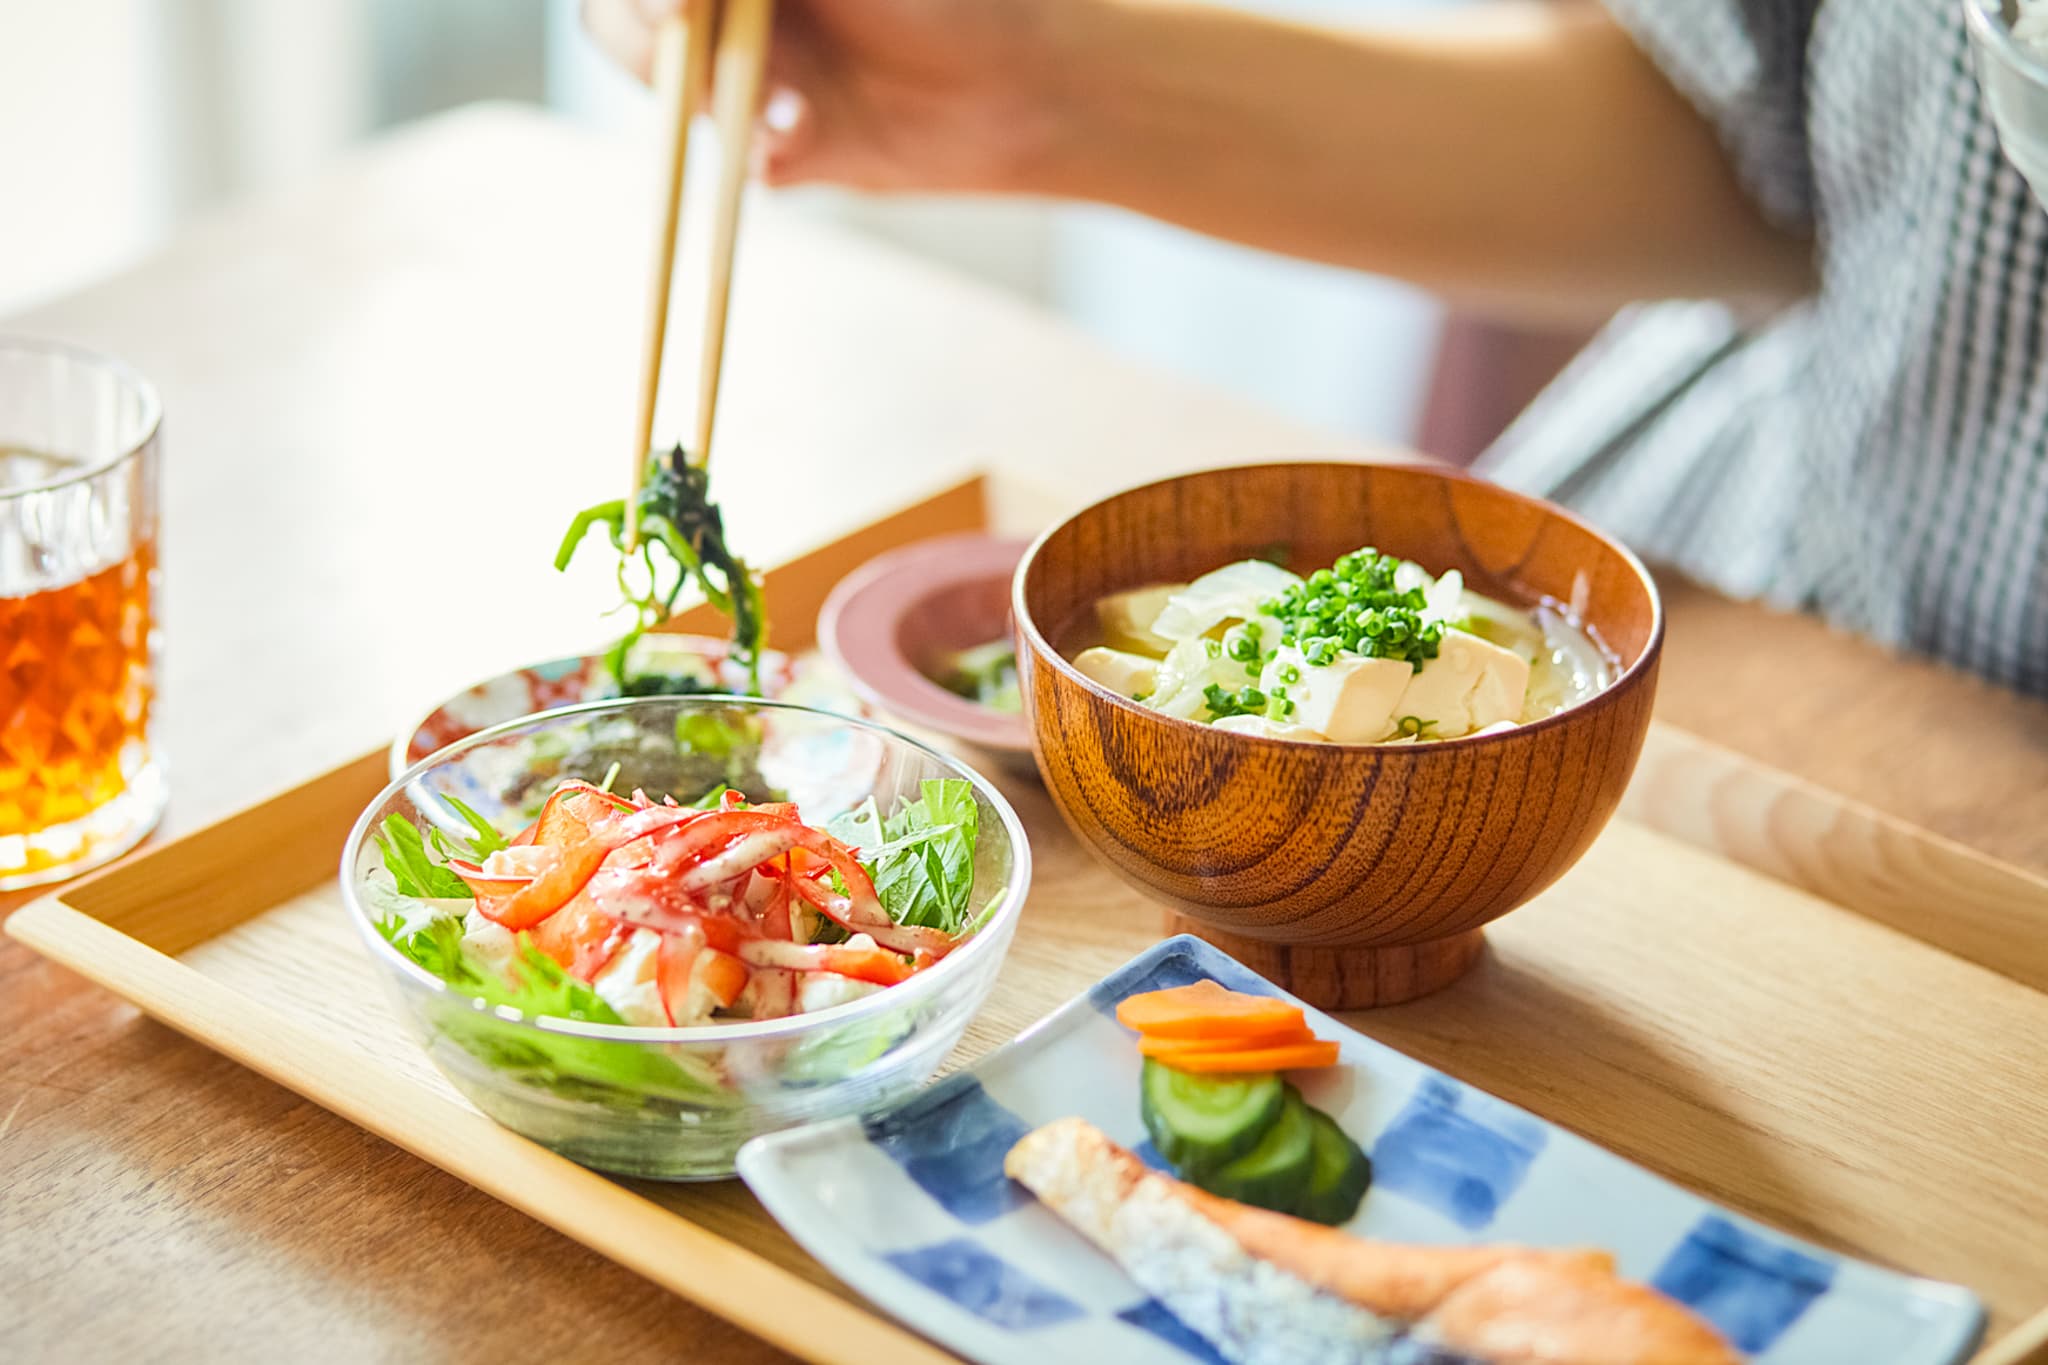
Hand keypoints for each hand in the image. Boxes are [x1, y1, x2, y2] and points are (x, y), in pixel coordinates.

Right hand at [580, 0, 1072, 191]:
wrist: (1030, 89)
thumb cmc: (946, 0)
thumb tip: (685, 1)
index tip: (681, 5)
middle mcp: (737, 8)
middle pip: (627, 22)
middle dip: (653, 44)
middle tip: (695, 62)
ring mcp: (754, 77)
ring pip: (674, 95)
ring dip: (709, 101)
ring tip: (788, 109)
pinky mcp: (785, 150)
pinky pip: (736, 163)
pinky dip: (759, 159)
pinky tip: (802, 146)